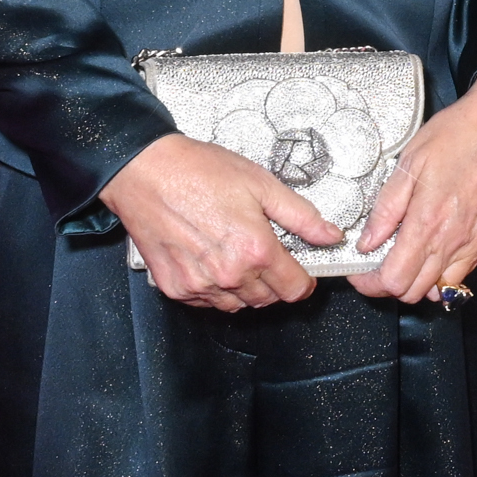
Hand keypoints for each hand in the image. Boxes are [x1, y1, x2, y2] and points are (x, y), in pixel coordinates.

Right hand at [100, 133, 337, 307]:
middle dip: (273, 281)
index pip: (294, 289)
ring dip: (244, 288)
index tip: (301, 272)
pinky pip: (206, 301)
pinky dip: (214, 288)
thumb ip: (302, 216)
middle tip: (264, 253)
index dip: (304, 281)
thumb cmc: (199, 172)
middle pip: (267, 300)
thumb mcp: (261, 184)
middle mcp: (229, 275)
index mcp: (256, 251)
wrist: (146, 172)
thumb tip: (330, 235)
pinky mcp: (175, 288)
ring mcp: (199, 285)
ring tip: (235, 253)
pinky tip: (211, 260)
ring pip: (237, 304)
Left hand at [354, 65, 476, 304]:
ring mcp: (473, 242)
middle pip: (413, 292)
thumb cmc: (456, 135)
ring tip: (405, 258)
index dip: (370, 281)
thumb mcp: (409, 162)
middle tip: (378, 264)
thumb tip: (367, 241)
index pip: (394, 280)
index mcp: (428, 221)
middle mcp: (452, 240)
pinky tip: (432, 249)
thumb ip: (386, 208)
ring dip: (417, 282)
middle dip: (389, 284)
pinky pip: (462, 274)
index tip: (360, 270)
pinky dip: (442, 274)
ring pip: (439, 290)